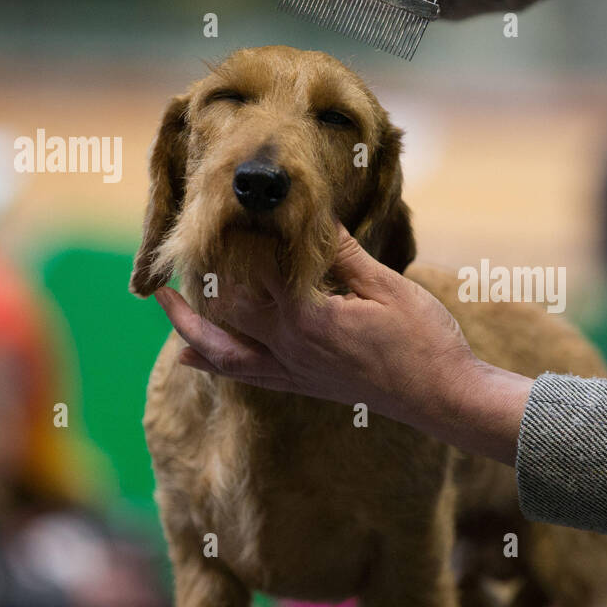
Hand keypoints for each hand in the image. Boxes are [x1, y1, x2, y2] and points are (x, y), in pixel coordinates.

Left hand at [153, 225, 532, 463]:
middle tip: (184, 244)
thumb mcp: (387, 287)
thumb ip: (343, 254)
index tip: (231, 209)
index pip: (258, 270)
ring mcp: (294, 370)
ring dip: (190, 326)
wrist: (442, 397)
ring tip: (164, 305)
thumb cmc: (423, 341)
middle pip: (229, 306)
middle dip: (204, 275)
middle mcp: (289, 347)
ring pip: (224, 349)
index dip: (242, 238)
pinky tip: (194, 358)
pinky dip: (216, 363)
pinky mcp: (304, 384)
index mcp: (306, 317)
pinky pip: (247, 375)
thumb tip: (313, 216)